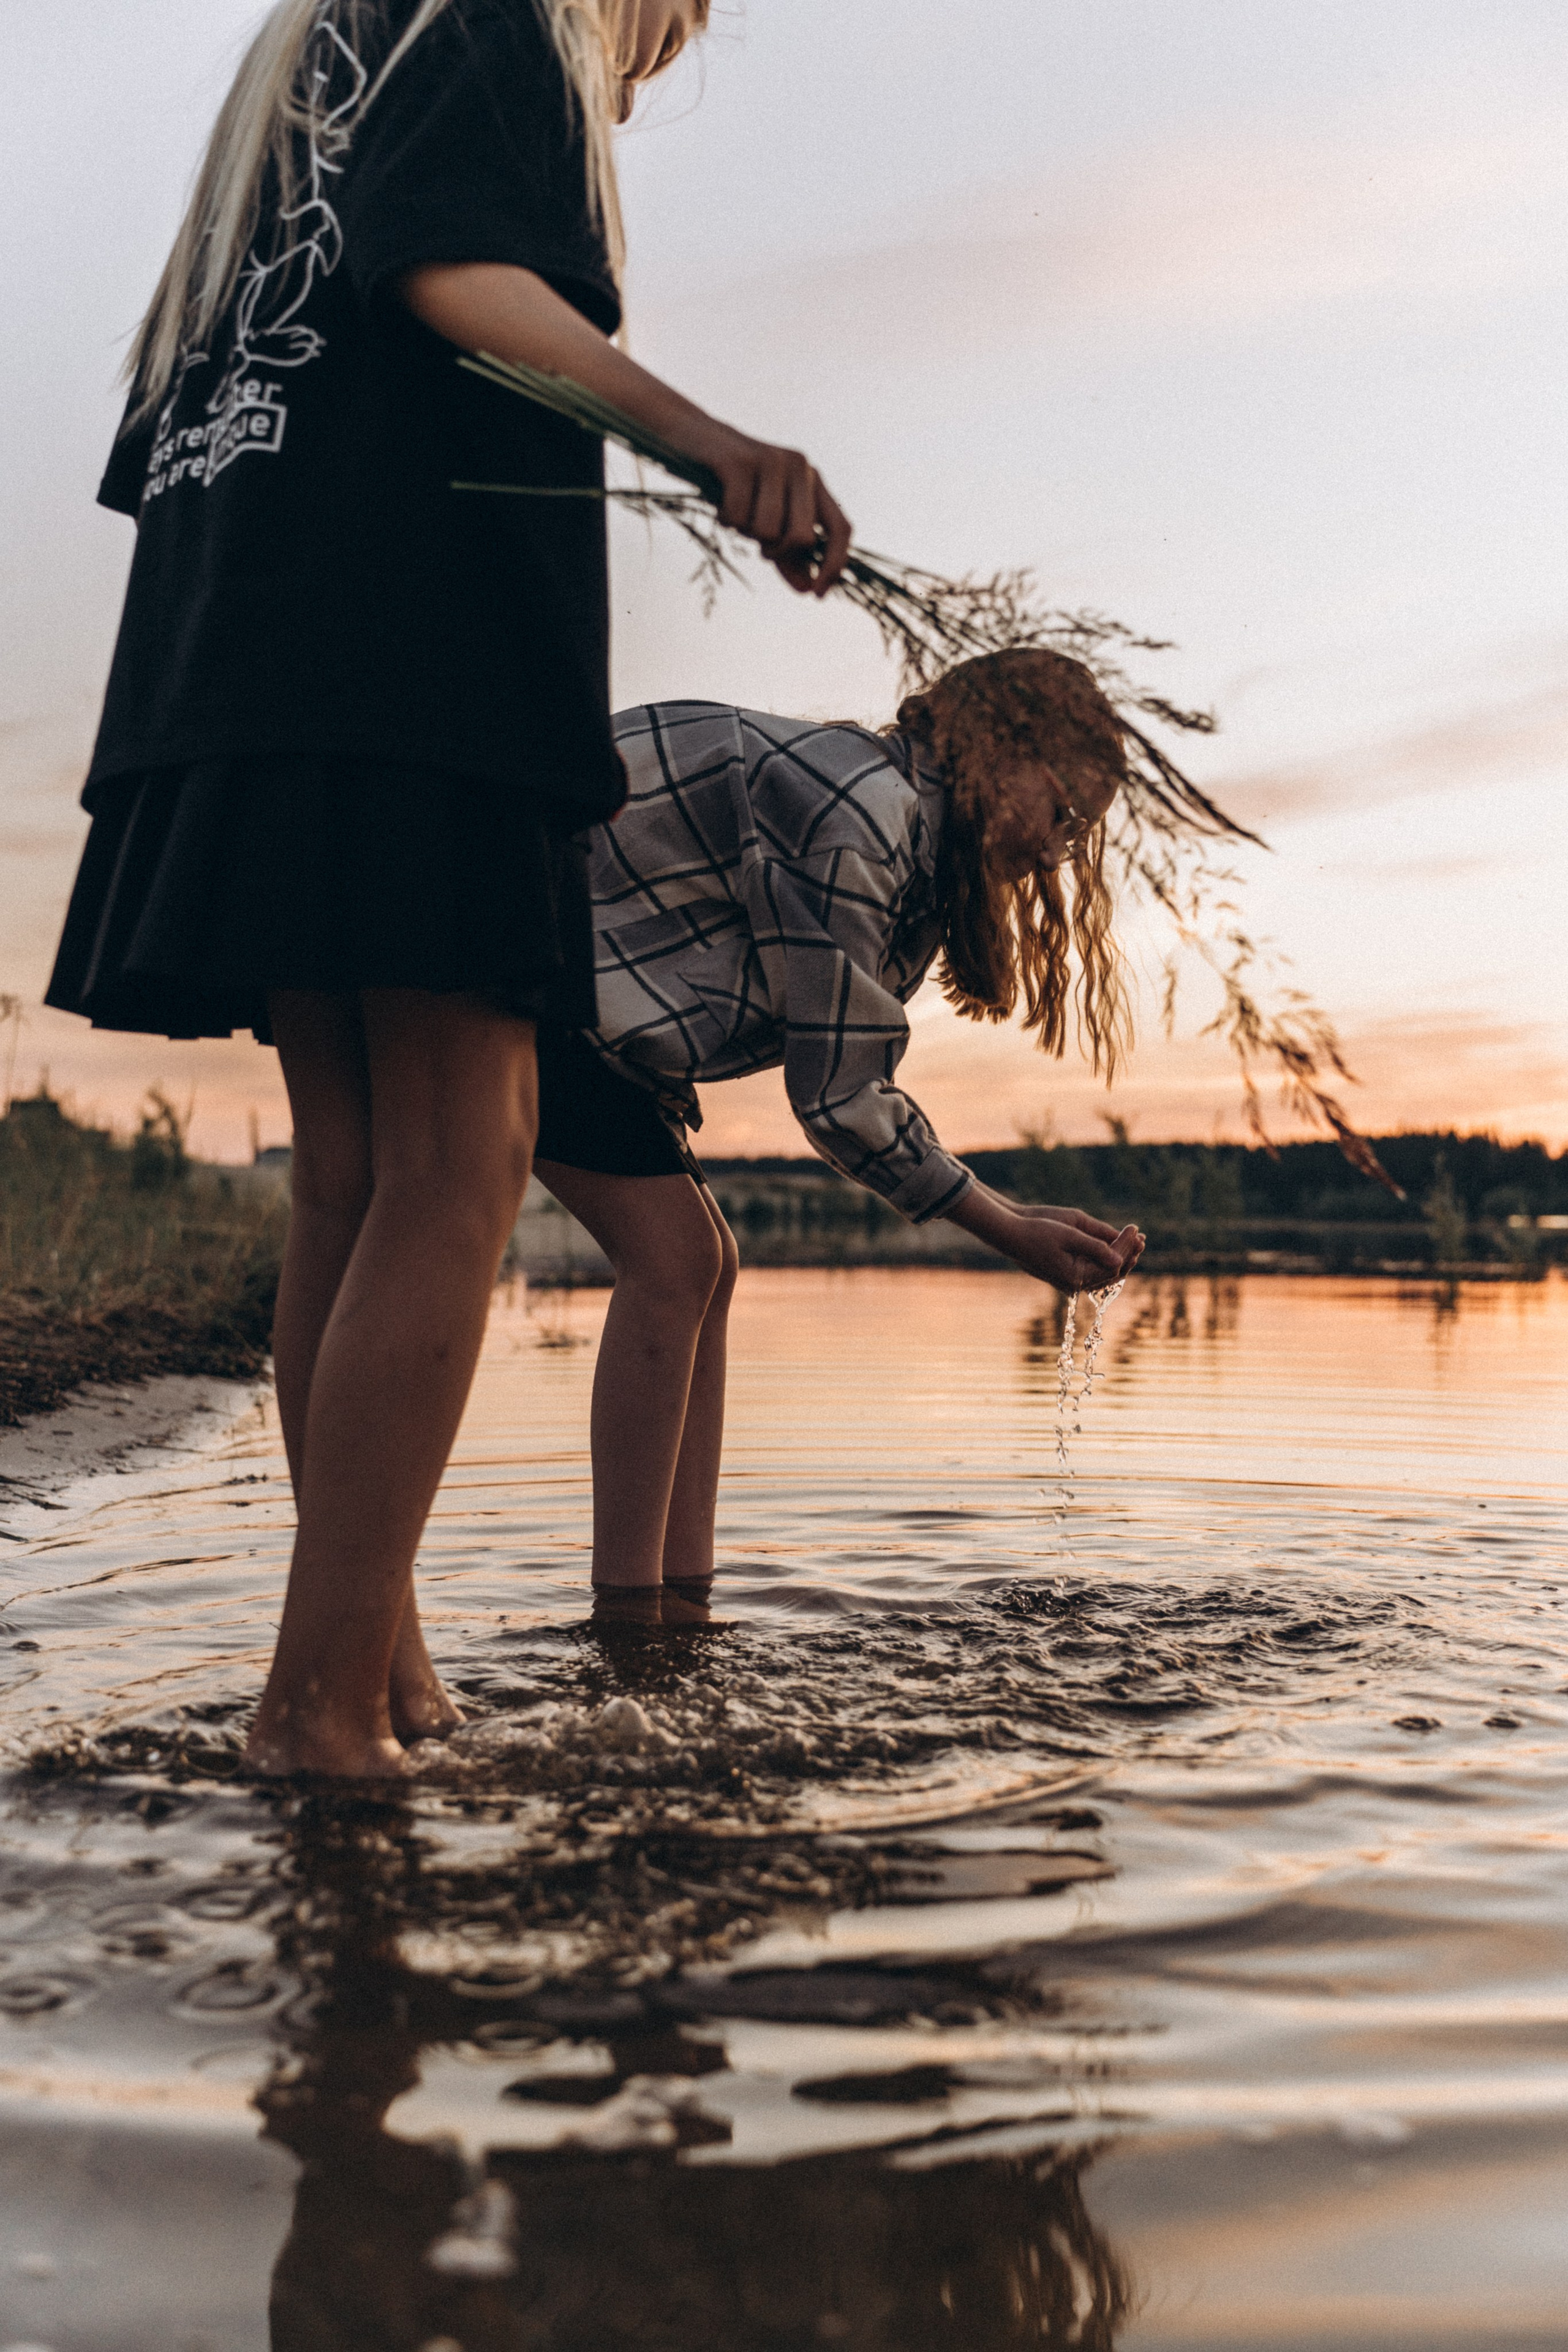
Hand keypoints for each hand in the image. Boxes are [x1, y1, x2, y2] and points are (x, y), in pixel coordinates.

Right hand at [683, 419, 851, 595]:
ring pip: (767, 531)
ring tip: (735, 513)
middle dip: (776, 552)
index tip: (818, 595)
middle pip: (802, 537)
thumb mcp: (765, 519)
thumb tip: (808, 589)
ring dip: (745, 532)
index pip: (841, 528)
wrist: (691, 436)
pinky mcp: (740, 461)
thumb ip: (789, 554)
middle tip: (758, 543)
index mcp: (813, 481)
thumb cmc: (733, 484)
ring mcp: (771, 461)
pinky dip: (725, 519)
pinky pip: (738, 517)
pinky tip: (719, 501)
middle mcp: (800, 467)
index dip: (834, 565)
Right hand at [1004, 1214, 1142, 1294]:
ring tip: (1133, 1242)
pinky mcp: (1065, 1274)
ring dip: (1119, 1257)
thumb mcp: (1069, 1235)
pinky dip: (1105, 1259)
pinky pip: (1093, 1270)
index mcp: (1075, 1277)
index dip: (1126, 1245)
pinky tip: (1113, 1247)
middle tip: (1141, 1237)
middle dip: (1127, 1253)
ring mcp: (1069, 1281)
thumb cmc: (1036, 1231)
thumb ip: (1095, 1247)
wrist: (1009, 1234)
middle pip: (1111, 1272)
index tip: (1135, 1227)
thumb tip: (1120, 1259)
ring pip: (1103, 1273)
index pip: (1112, 1264)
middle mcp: (1074, 1283)